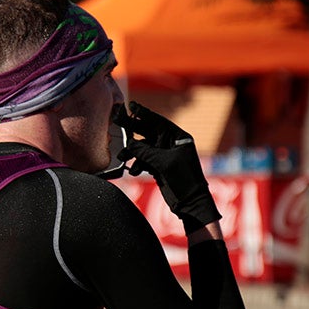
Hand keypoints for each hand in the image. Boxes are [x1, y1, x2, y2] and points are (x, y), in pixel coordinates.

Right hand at [118, 101, 220, 232]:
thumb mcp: (163, 162)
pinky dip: (137, 164)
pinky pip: (144, 160)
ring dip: (132, 152)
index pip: (158, 121)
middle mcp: (171, 144)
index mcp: (178, 137)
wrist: (190, 203)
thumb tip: (129, 143)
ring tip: (122, 157)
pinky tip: (134, 170)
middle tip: (118, 123)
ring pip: (144, 148)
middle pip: (149, 132)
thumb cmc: (184, 179)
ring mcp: (165, 155)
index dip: (144, 113)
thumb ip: (145, 151)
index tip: (131, 106)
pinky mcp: (159, 167)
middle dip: (133, 130)